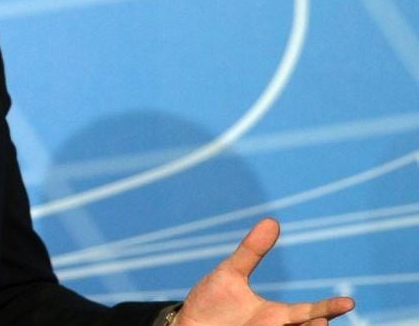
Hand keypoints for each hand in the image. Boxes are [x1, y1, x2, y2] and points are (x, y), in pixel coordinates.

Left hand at [175, 218, 353, 325]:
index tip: (349, 302)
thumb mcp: (230, 274)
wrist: (187, 324)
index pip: (308, 312)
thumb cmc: (212, 302)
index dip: (328, 308)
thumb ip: (251, 251)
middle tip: (322, 320)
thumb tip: (272, 220)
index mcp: (276, 315)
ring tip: (313, 323)